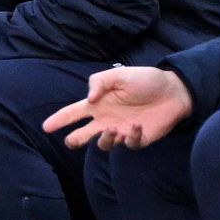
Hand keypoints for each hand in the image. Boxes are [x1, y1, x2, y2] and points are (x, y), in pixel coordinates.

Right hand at [44, 66, 192, 149]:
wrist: (173, 91)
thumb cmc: (145, 80)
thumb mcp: (120, 75)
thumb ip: (99, 82)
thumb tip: (88, 100)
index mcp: (99, 103)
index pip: (74, 113)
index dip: (59, 120)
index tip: (46, 127)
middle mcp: (106, 119)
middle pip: (83, 134)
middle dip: (74, 139)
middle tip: (71, 141)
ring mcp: (121, 130)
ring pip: (103, 144)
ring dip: (104, 140)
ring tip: (111, 131)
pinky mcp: (137, 139)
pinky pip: (128, 145)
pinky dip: (130, 138)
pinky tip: (136, 126)